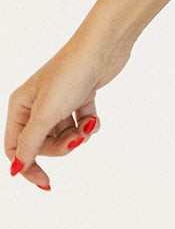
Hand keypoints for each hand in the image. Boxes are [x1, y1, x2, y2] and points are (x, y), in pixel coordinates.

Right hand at [7, 31, 131, 190]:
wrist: (103, 47)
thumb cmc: (70, 75)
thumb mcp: (45, 114)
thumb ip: (30, 144)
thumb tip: (16, 168)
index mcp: (20, 106)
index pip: (16, 148)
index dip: (28, 166)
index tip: (45, 181)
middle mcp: (36, 103)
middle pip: (43, 144)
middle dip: (62, 147)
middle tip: (76, 139)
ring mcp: (59, 100)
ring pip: (64, 135)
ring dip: (78, 136)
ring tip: (88, 125)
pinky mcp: (80, 97)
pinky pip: (81, 123)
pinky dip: (89, 124)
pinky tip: (95, 117)